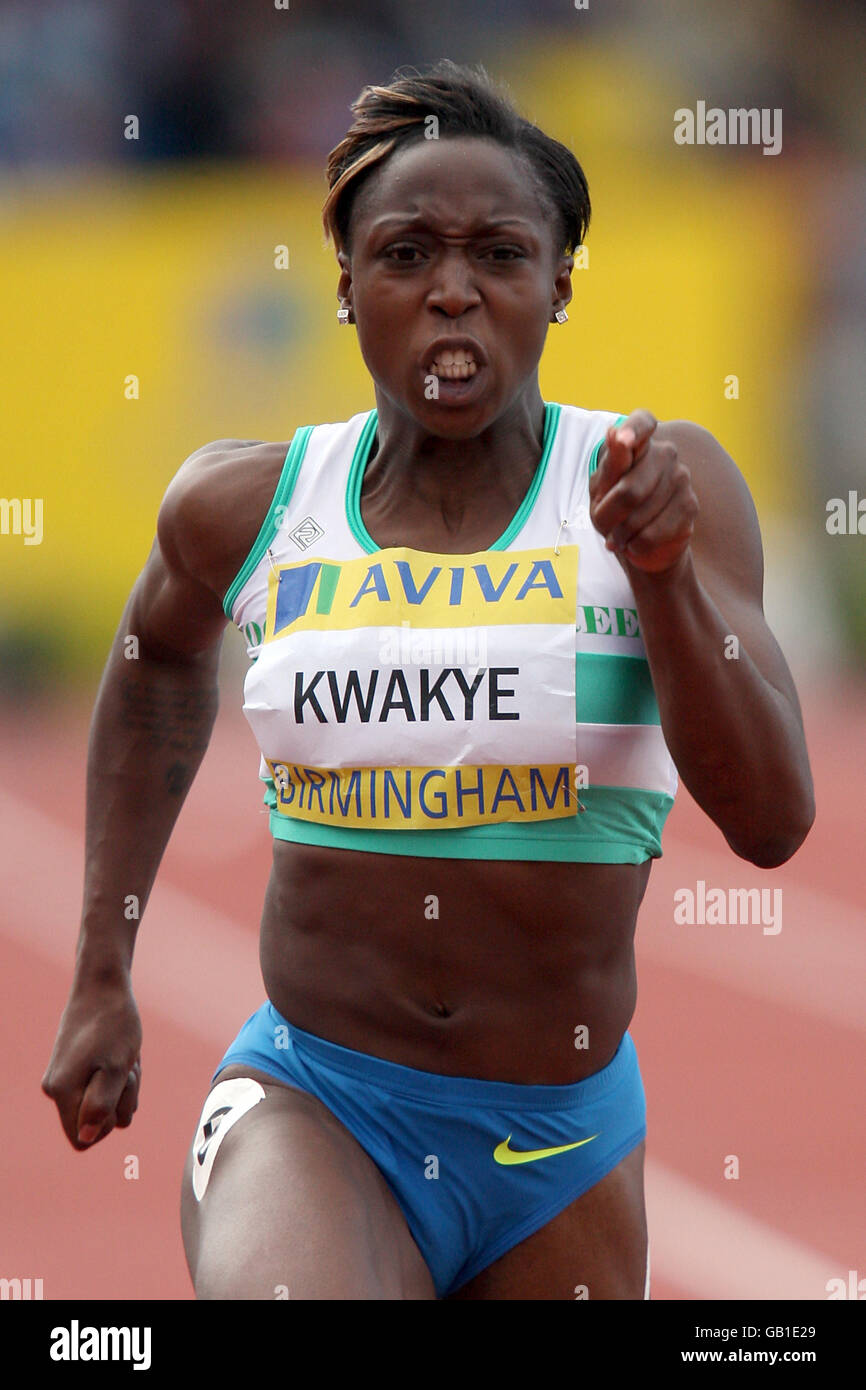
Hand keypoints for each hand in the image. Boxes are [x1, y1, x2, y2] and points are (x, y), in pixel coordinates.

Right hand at [42, 976, 141, 1149]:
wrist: (103, 986)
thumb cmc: (113, 1025)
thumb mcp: (116, 1068)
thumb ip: (101, 1105)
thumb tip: (86, 1137)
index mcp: (62, 1092)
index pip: (82, 1139)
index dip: (107, 1125)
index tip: (117, 1092)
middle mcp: (57, 1089)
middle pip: (98, 1123)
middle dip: (120, 1100)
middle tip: (125, 1067)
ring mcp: (66, 1078)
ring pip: (106, 1105)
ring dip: (124, 1085)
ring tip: (125, 1057)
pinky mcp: (76, 1068)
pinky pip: (104, 1087)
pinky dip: (119, 1074)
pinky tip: (123, 1052)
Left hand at [589, 410, 698, 573]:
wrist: (639, 544)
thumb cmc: (614, 510)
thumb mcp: (602, 489)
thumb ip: (611, 463)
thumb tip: (614, 431)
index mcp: (638, 442)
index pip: (642, 422)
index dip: (633, 430)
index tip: (622, 439)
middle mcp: (664, 453)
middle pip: (629, 490)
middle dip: (608, 515)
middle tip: (604, 523)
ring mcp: (681, 477)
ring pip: (640, 514)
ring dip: (621, 534)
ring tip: (620, 536)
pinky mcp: (690, 505)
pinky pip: (655, 532)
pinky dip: (637, 545)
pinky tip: (635, 544)